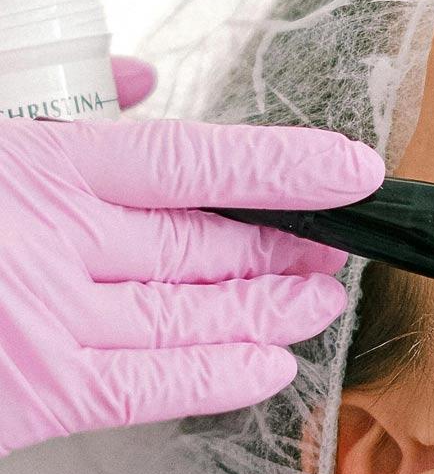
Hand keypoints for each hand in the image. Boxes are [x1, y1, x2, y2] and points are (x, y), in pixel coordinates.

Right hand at [0, 100, 384, 456]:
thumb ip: (68, 106)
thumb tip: (141, 80)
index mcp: (42, 164)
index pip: (192, 161)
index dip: (285, 168)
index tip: (353, 170)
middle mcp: (58, 240)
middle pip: (202, 244)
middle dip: (280, 248)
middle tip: (335, 248)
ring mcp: (51, 321)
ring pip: (186, 317)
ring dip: (266, 311)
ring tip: (321, 302)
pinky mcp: (39, 393)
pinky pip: (149, 388)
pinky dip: (218, 378)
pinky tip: (271, 366)